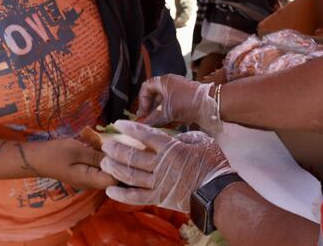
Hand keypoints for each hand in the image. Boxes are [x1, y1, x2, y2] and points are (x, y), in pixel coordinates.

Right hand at [35, 138, 115, 190]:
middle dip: (117, 158)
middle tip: (117, 141)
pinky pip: (98, 165)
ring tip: (107, 139)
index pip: (116, 180)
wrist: (36, 158)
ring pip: (106, 168)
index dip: (123, 165)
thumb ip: (97, 156)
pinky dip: (100, 154)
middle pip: (114, 175)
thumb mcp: (77, 151)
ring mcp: (89, 178)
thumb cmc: (55, 154)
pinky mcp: (86, 172)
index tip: (124, 149)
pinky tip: (97, 142)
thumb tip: (117, 158)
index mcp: (90, 180)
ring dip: (108, 154)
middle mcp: (92, 183)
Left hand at [101, 120, 231, 211]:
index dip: (130, 129)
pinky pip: (136, 197)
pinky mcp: (159, 198)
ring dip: (115, 168)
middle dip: (116, 149)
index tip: (118, 125)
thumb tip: (175, 136)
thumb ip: (185, 136)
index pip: (145, 135)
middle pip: (132, 155)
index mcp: (171, 148)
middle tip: (106, 145)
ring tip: (104, 162)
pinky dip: (122, 194)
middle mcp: (160, 165)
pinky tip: (110, 189)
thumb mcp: (202, 141)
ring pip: (130, 175)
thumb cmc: (213, 164)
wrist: (218, 191)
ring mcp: (158, 183)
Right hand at [137, 74, 219, 132]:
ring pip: (165, 104)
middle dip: (151, 110)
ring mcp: (180, 92)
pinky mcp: (187, 101)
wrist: (211, 105)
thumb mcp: (167, 111)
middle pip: (155, 96)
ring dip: (160, 115)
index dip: (142, 100)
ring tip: (159, 126)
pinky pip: (174, 108)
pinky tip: (170, 126)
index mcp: (164, 81)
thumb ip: (153, 118)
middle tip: (149, 121)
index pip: (146, 87)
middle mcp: (171, 84)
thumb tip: (143, 125)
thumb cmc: (187, 103)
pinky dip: (170, 116)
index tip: (144, 113)